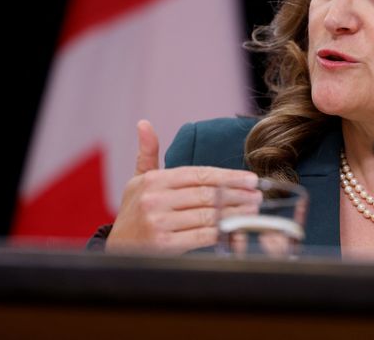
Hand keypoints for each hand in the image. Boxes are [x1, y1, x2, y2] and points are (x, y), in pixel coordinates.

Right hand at [105, 119, 260, 254]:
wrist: (116, 249)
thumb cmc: (134, 212)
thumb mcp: (138, 180)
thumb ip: (147, 153)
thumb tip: (144, 123)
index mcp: (153, 180)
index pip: (200, 174)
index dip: (229, 176)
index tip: (251, 179)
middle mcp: (155, 198)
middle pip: (207, 193)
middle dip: (238, 194)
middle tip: (258, 195)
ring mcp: (158, 222)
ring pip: (208, 214)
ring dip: (235, 213)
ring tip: (253, 211)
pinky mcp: (163, 244)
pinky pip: (201, 236)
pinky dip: (222, 233)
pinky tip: (236, 230)